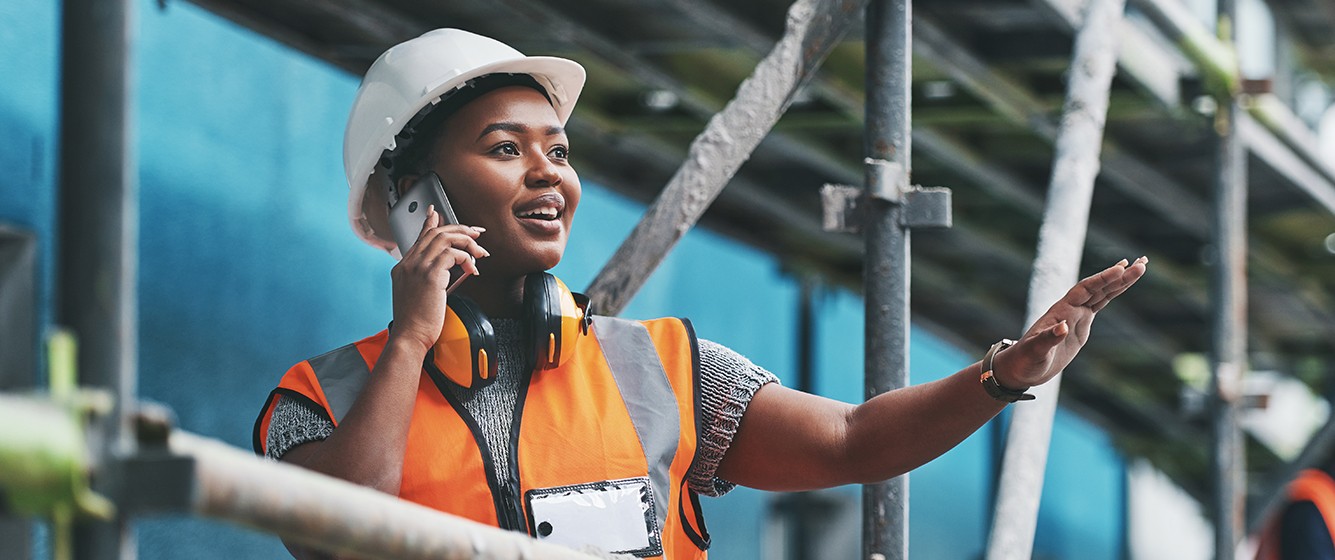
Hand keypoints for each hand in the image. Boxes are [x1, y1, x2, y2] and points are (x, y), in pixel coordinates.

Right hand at [389, 205, 488, 353]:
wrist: (409, 337)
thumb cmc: (415, 323)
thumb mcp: (416, 295)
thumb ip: (427, 279)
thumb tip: (447, 273)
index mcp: (402, 267)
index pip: (419, 237)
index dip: (430, 223)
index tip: (436, 212)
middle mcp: (408, 263)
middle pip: (436, 233)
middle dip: (460, 229)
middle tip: (477, 233)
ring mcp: (417, 268)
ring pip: (446, 239)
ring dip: (468, 243)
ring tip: (480, 253)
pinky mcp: (430, 275)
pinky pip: (453, 254)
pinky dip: (467, 259)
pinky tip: (472, 270)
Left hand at [992, 257, 1147, 388]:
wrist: (1021, 367)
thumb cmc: (1025, 359)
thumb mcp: (1036, 351)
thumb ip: (1048, 339)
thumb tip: (1062, 327)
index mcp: (1061, 311)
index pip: (1086, 289)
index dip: (1103, 279)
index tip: (1121, 268)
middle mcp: (1070, 309)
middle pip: (1099, 287)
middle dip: (1120, 275)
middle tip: (1142, 262)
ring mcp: (1076, 315)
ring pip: (1103, 293)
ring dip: (1121, 281)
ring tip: (1140, 267)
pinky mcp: (1080, 325)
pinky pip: (1100, 305)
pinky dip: (1112, 294)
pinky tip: (1123, 283)